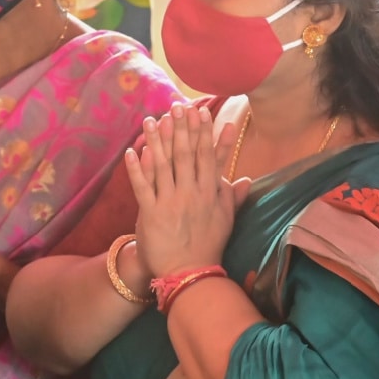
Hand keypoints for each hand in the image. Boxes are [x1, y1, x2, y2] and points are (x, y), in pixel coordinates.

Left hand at [124, 104, 248, 279]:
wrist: (190, 272)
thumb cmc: (208, 244)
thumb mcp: (227, 219)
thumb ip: (234, 197)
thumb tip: (246, 180)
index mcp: (210, 192)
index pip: (207, 156)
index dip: (204, 133)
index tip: (202, 112)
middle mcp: (192, 193)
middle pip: (186, 154)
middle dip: (181, 129)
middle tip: (177, 107)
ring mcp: (171, 202)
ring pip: (163, 165)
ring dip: (156, 141)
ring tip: (151, 120)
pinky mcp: (151, 213)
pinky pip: (142, 186)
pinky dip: (136, 168)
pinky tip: (132, 151)